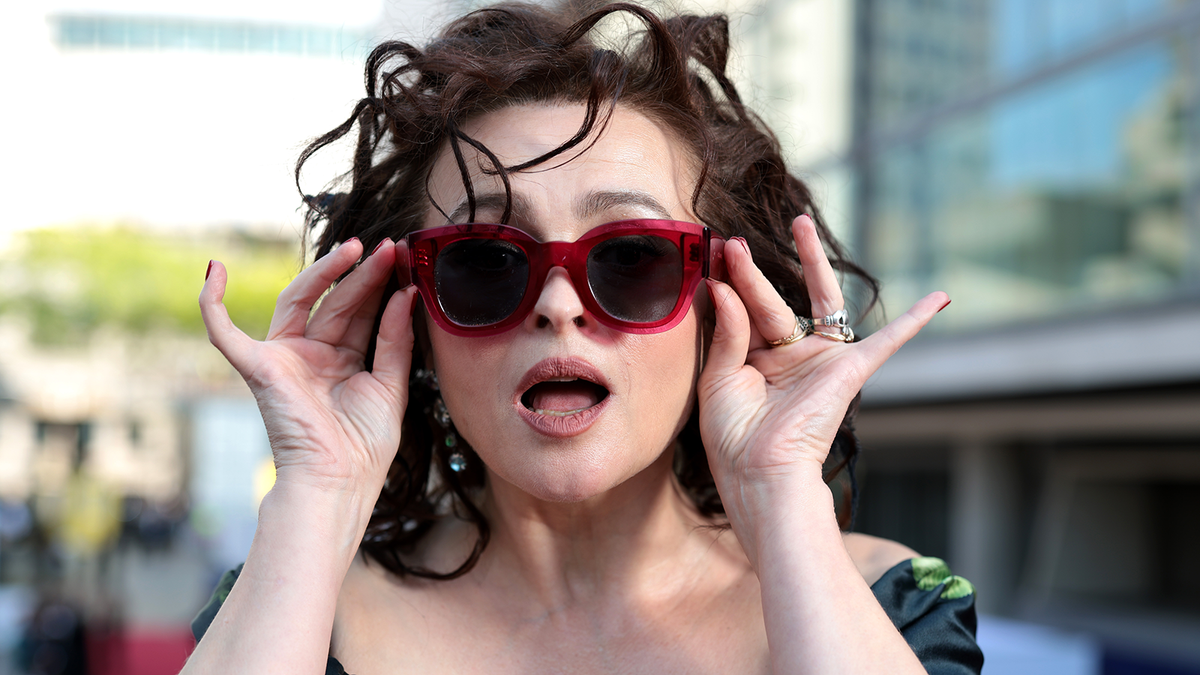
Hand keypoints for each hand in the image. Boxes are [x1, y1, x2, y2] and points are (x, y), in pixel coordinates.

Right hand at [199, 239, 417, 498]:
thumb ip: (394, 339)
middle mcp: (311, 356)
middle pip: (336, 302)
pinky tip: (213, 270)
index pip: (359, 312)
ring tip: (356, 248)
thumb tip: (405, 294)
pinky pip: (224, 333)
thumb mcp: (390, 386)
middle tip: (389, 249)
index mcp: (342, 362)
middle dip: (362, 275)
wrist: (337, 484)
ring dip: (325, 272)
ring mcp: (284, 359)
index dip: (379, 286)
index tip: (402, 260)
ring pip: (300, 301)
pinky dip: (212, 304)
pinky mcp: (259, 369)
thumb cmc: (363, 448)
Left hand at [698, 216, 946, 521]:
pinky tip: (940, 297)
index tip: (709, 259)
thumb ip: (728, 332)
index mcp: (755, 360)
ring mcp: (819, 359)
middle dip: (753, 269)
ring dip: (810, 260)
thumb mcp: (718, 379)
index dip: (727, 286)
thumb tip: (723, 285)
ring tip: (800, 223)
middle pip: (772, 300)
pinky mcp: (848, 370)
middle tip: (732, 241)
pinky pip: (888, 342)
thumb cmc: (734, 438)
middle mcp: (788, 355)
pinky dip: (915, 321)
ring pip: (814, 300)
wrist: (761, 473)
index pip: (743, 312)